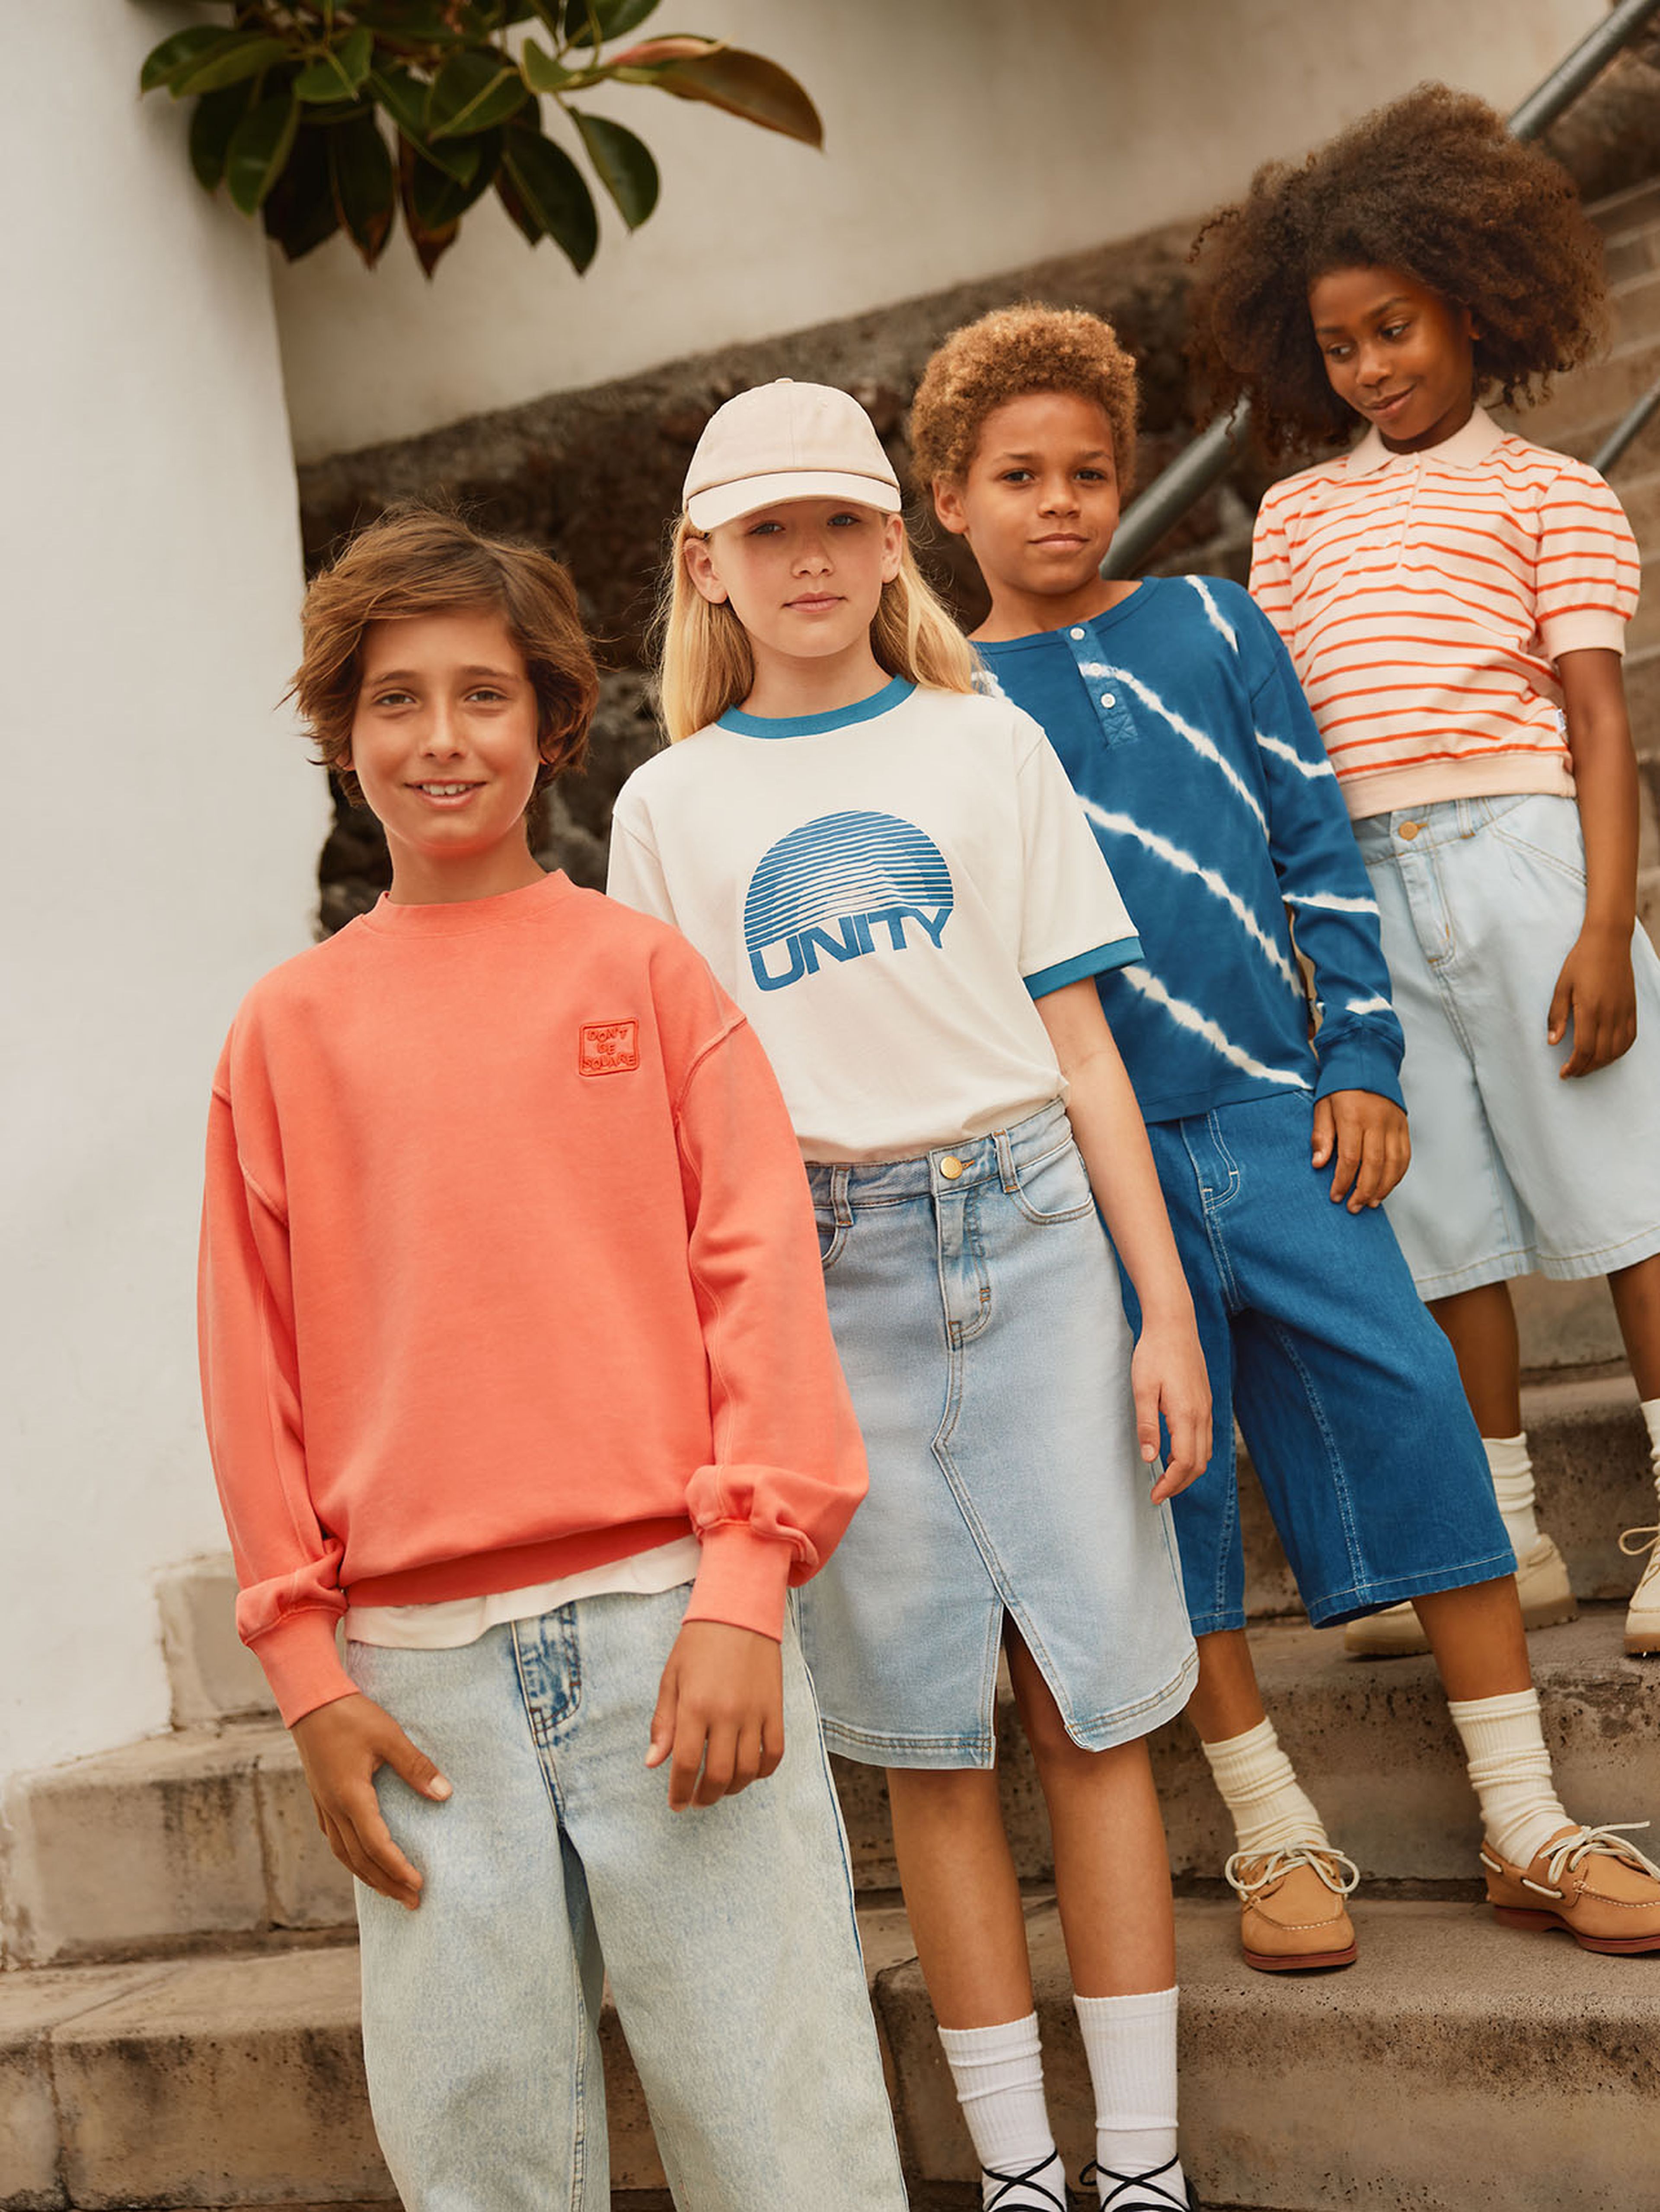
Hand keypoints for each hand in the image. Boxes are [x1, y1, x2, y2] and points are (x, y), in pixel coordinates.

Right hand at [290, 1692, 450, 1909]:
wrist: (311, 1701)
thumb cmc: (351, 1715)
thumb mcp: (389, 1736)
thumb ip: (416, 1768)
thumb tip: (445, 1795)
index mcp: (351, 1796)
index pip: (376, 1845)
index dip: (398, 1868)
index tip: (419, 1886)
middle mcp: (334, 1807)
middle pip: (360, 1859)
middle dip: (386, 1883)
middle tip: (411, 1903)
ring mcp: (324, 1804)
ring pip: (344, 1853)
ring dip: (367, 1875)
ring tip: (389, 1891)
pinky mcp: (320, 1796)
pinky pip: (335, 1838)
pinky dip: (351, 1856)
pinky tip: (361, 1859)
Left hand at [647, 1620, 783, 1810]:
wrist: (739, 1611)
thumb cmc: (698, 1644)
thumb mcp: (671, 1678)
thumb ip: (663, 1723)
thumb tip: (653, 1764)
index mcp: (695, 1706)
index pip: (686, 1764)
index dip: (679, 1792)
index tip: (677, 1804)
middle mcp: (726, 1713)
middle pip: (719, 1775)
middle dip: (706, 1797)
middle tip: (697, 1800)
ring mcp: (755, 1712)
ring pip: (747, 1770)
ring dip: (732, 1789)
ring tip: (721, 1788)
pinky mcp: (775, 1708)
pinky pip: (774, 1753)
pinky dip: (762, 1771)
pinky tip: (749, 1772)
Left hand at [1130, 1309, 1212, 1502]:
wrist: (1174, 1325)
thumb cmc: (1154, 1354)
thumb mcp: (1143, 1389)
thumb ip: (1147, 1426)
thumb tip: (1150, 1459)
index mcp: (1186, 1414)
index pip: (1185, 1463)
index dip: (1171, 1485)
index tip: (1155, 1497)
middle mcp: (1202, 1415)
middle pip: (1199, 1464)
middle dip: (1180, 1484)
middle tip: (1159, 1493)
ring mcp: (1207, 1408)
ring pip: (1205, 1452)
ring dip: (1188, 1470)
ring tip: (1166, 1478)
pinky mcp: (1205, 1401)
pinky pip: (1205, 1438)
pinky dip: (1193, 1454)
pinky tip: (1175, 1452)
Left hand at [1311, 1090, 1409, 1209]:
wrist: (1366, 1060)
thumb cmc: (1339, 1086)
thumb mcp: (1322, 1106)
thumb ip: (1321, 1135)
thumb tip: (1318, 1164)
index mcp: (1353, 1117)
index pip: (1350, 1157)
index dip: (1343, 1181)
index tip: (1335, 1196)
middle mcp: (1377, 1121)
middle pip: (1374, 1164)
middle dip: (1364, 1190)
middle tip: (1354, 1207)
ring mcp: (1393, 1124)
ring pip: (1393, 1162)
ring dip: (1383, 1187)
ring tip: (1371, 1203)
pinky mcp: (1403, 1125)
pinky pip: (1405, 1155)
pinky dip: (1397, 1174)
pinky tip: (1387, 1186)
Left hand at [1548, 923, 1636, 1076]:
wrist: (1608, 942)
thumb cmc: (1581, 962)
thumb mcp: (1561, 987)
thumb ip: (1557, 1016)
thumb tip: (1552, 1042)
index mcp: (1590, 1010)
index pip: (1584, 1050)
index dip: (1574, 1066)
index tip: (1564, 1073)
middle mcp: (1610, 1014)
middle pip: (1600, 1055)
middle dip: (1585, 1069)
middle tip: (1572, 1072)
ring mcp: (1624, 1012)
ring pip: (1617, 1050)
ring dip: (1601, 1063)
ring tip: (1586, 1065)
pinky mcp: (1632, 1009)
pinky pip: (1630, 1038)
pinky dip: (1619, 1052)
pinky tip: (1607, 1054)